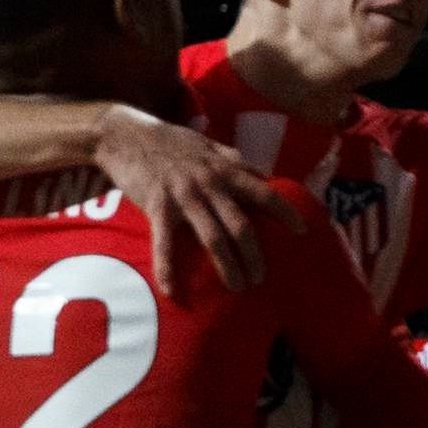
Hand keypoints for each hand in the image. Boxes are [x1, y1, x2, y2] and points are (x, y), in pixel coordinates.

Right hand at [87, 104, 303, 295]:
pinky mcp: (157, 206)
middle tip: (261, 277)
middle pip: (241, 225)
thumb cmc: (169, 140)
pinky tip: (172, 292)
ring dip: (228, 266)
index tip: (301, 231)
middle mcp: (208, 183)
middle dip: (255, 254)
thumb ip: (233, 159)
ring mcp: (183, 196)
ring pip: (213, 237)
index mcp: (223, 169)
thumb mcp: (207, 144)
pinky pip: (165, 243)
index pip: (262, 192)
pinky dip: (168, 269)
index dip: (284, 212)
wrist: (126, 135)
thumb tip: (260, 174)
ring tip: (238, 287)